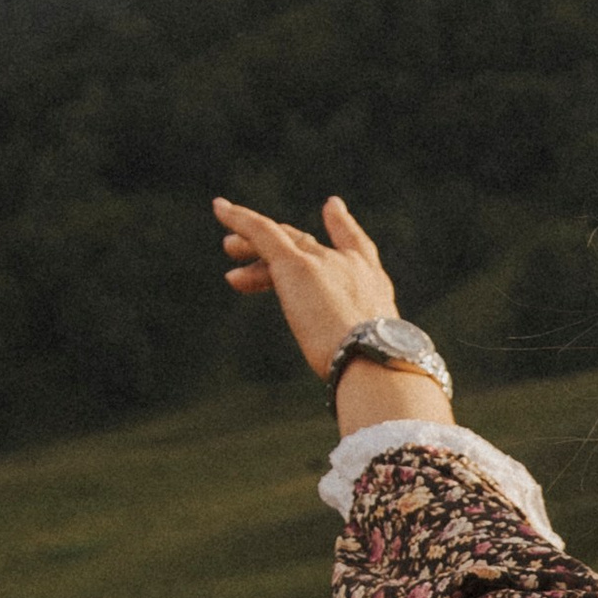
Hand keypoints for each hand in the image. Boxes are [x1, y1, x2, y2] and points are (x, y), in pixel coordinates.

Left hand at [215, 193, 397, 387]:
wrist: (374, 358)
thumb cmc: (378, 372)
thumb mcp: (369, 359)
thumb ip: (359, 356)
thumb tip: (358, 390)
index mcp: (374, 286)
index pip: (357, 248)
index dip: (342, 227)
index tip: (332, 207)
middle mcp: (349, 266)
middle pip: (308, 247)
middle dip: (282, 243)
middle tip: (251, 247)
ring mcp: (322, 262)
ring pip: (281, 242)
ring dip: (253, 244)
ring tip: (229, 247)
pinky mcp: (295, 264)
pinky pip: (262, 232)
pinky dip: (240, 219)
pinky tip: (220, 209)